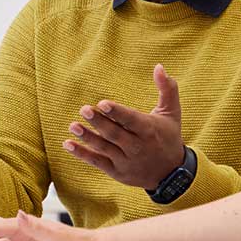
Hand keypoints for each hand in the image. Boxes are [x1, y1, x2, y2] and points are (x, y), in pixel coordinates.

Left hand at [64, 63, 184, 188]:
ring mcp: (126, 161)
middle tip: (83, 109)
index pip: (131, 120)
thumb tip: (159, 66)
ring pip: (104, 148)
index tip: (102, 103)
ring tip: (73, 126)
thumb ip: (167, 89)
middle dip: (99, 122)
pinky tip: (68, 144)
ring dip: (87, 137)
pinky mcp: (117, 172)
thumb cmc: (169, 137)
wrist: (171, 174)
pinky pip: (97, 162)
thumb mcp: (172, 113)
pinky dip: (82, 154)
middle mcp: (137, 147)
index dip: (117, 112)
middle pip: (115, 134)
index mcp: (149, 130)